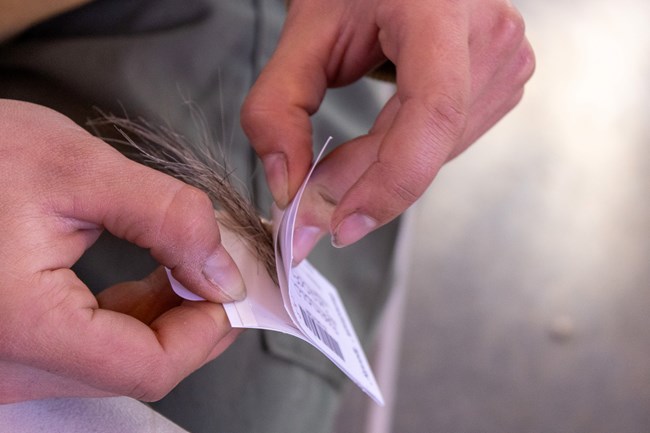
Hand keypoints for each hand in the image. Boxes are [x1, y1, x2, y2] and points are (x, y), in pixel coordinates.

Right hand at [0, 100, 244, 402]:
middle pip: (137, 368)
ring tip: (195, 263)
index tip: (235, 286)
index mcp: (22, 326)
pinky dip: (137, 315)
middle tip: (226, 268)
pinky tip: (157, 277)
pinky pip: (94, 346)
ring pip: (120, 360)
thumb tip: (223, 271)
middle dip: (196, 318)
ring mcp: (10, 363)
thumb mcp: (78, 169)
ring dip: (171, 315)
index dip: (207, 328)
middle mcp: (9, 365)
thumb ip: (166, 218)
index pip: (147, 366)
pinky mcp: (17, 347)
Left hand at [241, 0, 534, 261]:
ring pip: (436, 155)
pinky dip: (399, 162)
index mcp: (440, 10)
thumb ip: (277, 108)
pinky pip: (445, 147)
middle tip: (307, 210)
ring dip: (376, 177)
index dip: (389, 181)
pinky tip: (370, 151)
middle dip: (360, 187)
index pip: (432, 111)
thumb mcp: (304, 33)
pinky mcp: (501, 85)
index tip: (339, 223)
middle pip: (425, 143)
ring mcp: (505, 63)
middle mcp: (488, 36)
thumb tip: (288, 186)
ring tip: (333, 167)